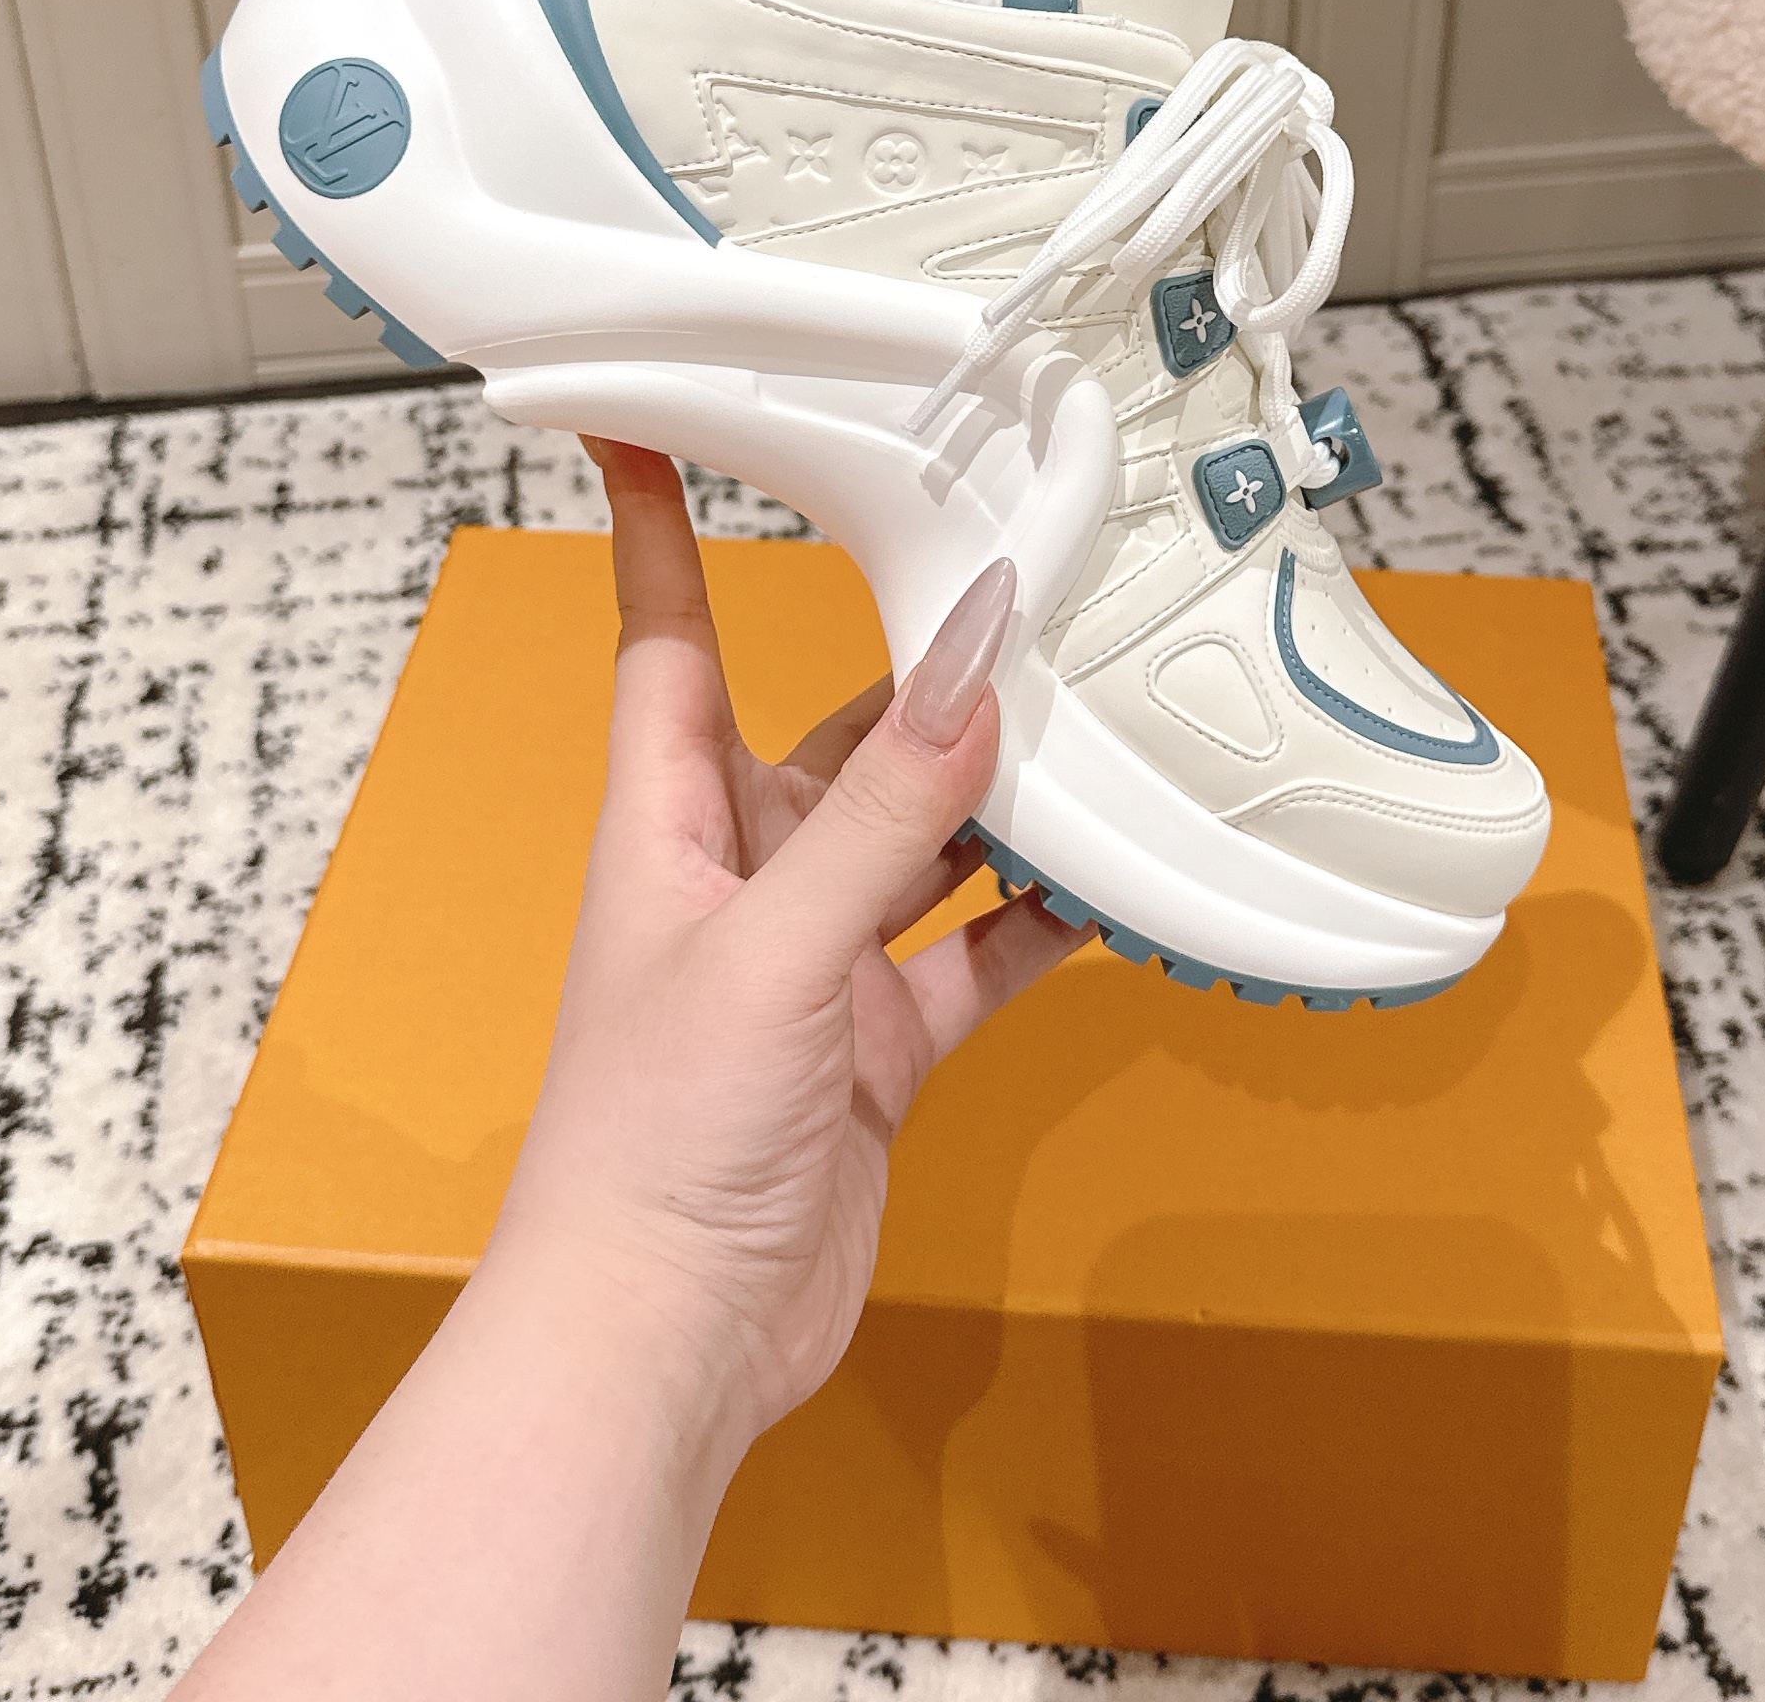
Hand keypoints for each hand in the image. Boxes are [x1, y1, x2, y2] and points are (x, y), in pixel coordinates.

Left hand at [484, 440, 1086, 1447]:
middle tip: (1014, 588)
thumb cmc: (652, 1142)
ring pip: (922, 840)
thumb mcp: (777, 949)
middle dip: (917, 676)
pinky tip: (1116, 883)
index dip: (656, 528)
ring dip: (998, 796)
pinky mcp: (879, 1046)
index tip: (647, 421)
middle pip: (834, 736)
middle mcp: (741, 878)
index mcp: (670, 827)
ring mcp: (815, 964)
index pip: (666, 638)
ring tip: (1097, 722)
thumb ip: (887, 810)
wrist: (665, 1342)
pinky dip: (1042, 919)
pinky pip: (978, 952)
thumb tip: (974, 664)